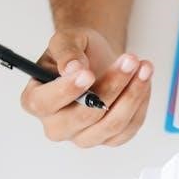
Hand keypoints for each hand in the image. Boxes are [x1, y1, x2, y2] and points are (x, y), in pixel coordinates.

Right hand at [19, 28, 151, 146]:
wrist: (98, 59)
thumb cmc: (78, 52)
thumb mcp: (66, 39)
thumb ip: (66, 51)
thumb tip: (72, 68)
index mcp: (35, 101)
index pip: (45, 103)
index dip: (67, 90)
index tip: (88, 73)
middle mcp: (56, 125)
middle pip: (85, 116)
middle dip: (111, 85)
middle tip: (130, 60)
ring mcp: (84, 137)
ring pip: (111, 124)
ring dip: (132, 94)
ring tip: (143, 66)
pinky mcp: (109, 139)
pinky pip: (129, 127)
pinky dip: (140, 103)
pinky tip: (143, 81)